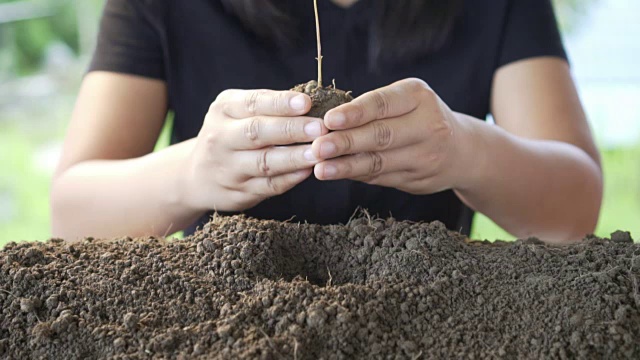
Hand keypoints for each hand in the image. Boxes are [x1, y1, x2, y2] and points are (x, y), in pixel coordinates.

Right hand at [180, 89, 327, 211]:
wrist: (196, 175)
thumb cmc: (230, 134)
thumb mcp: (236, 111)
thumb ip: (267, 106)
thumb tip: (311, 103)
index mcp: (223, 110)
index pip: (252, 103)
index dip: (280, 103)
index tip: (306, 103)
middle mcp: (221, 138)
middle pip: (257, 133)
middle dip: (291, 130)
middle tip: (320, 128)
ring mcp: (228, 168)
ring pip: (264, 162)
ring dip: (294, 157)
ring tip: (319, 152)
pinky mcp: (238, 192)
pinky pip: (267, 185)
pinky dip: (289, 178)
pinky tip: (308, 171)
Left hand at [311, 78, 466, 194]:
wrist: (462, 151)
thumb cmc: (420, 117)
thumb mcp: (407, 100)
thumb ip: (374, 107)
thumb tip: (326, 120)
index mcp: (419, 97)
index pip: (383, 104)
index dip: (355, 113)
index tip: (330, 119)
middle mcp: (427, 125)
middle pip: (381, 135)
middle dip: (346, 142)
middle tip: (317, 147)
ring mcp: (425, 156)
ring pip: (379, 161)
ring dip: (346, 166)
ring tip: (320, 168)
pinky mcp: (419, 180)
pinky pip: (381, 177)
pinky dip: (356, 175)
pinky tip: (336, 174)